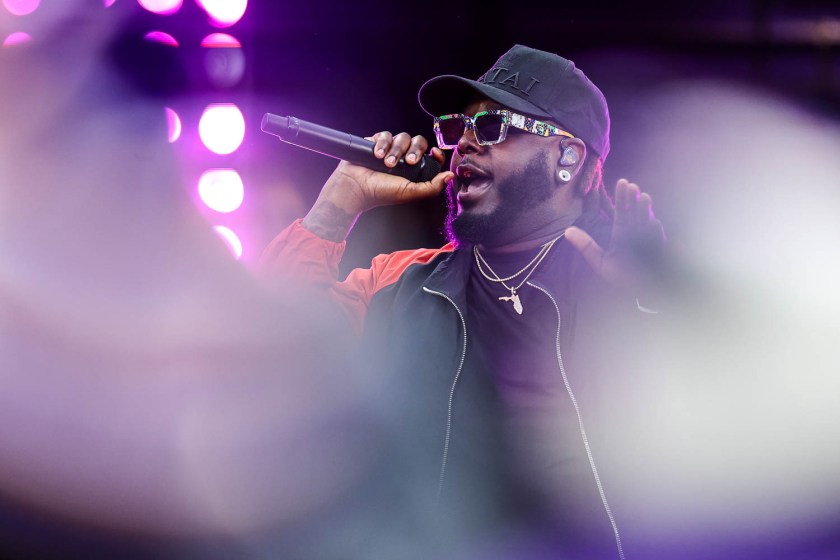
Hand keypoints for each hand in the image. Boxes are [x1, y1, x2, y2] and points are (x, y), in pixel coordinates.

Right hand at [302, 132, 453, 241]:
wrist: (356, 188)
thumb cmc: (382, 193)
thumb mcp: (411, 193)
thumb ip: (433, 187)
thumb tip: (450, 176)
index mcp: (414, 169)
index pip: (430, 154)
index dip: (434, 151)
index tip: (433, 152)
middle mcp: (404, 157)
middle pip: (417, 141)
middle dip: (414, 150)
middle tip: (408, 162)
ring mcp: (390, 149)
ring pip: (401, 137)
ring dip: (395, 150)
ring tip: (386, 163)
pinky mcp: (376, 142)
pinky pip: (385, 134)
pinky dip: (382, 143)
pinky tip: (377, 155)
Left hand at [565, 179, 665, 291]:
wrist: (642, 291)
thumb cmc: (623, 277)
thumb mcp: (600, 262)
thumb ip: (586, 246)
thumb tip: (567, 230)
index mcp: (623, 235)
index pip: (622, 213)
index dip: (621, 198)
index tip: (622, 182)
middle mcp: (637, 235)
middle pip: (635, 214)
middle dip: (633, 200)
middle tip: (630, 185)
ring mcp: (650, 242)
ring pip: (647, 223)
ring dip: (645, 211)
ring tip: (643, 197)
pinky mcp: (660, 253)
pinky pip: (658, 242)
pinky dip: (655, 233)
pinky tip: (654, 223)